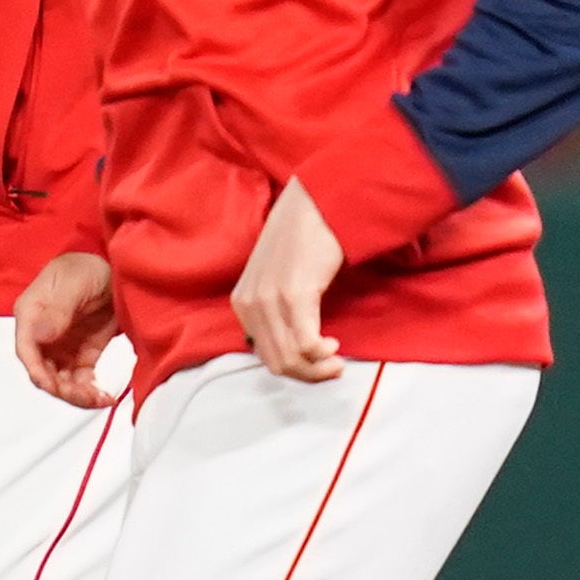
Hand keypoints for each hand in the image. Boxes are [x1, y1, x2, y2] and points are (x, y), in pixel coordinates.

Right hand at [15, 249, 124, 407]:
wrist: (115, 265)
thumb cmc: (88, 266)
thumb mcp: (74, 283)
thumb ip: (57, 310)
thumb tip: (40, 336)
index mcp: (31, 314)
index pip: (27, 350)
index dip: (38, 371)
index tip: (54, 386)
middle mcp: (42, 335)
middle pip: (42, 371)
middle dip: (61, 389)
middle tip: (86, 396)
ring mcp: (61, 347)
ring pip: (60, 381)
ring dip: (77, 395)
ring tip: (99, 399)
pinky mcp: (82, 354)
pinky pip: (80, 380)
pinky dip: (90, 392)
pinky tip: (104, 396)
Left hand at [234, 177, 347, 381]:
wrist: (316, 205)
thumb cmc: (304, 241)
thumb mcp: (278, 279)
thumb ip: (277, 309)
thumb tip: (293, 345)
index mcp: (242, 303)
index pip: (263, 354)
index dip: (295, 367)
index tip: (319, 362)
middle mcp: (249, 304)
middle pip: (276, 362)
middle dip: (308, 374)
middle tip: (334, 367)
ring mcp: (269, 300)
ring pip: (290, 358)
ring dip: (317, 368)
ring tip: (337, 358)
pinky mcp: (294, 295)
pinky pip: (304, 344)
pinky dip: (321, 354)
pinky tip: (334, 346)